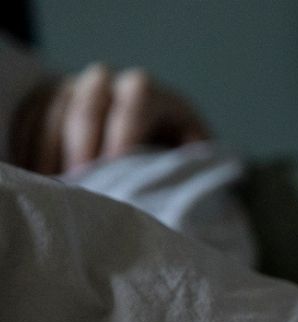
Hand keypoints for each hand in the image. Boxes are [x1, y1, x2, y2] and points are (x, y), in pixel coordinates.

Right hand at [11, 62, 210, 174]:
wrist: (143, 138)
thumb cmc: (171, 155)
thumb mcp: (190, 155)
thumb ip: (188, 161)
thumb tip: (181, 176)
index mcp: (149, 92)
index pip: (135, 102)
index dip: (124, 136)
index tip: (115, 170)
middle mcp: (107, 80)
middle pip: (88, 106)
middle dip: (83, 148)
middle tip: (81, 183)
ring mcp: (72, 87)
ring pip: (54, 112)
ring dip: (52, 152)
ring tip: (59, 186)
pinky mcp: (45, 99)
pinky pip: (29, 117)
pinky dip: (30, 146)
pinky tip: (39, 174)